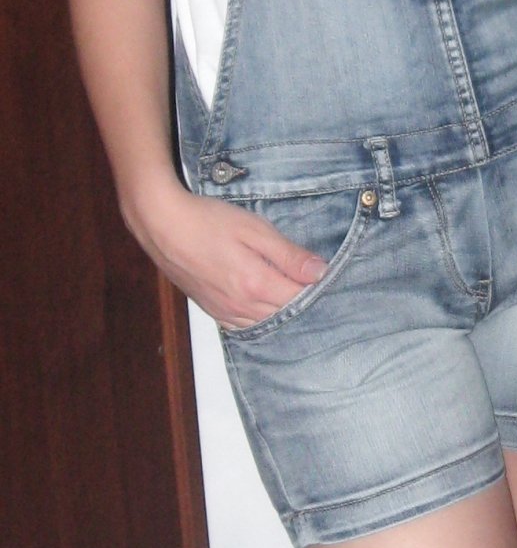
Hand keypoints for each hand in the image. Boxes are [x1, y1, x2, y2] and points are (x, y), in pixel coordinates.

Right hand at [124, 171, 327, 328]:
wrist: (163, 224)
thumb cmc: (208, 221)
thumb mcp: (255, 229)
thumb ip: (289, 255)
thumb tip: (321, 272)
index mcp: (256, 284)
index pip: (301, 298)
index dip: (316, 287)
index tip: (323, 274)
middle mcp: (241, 306)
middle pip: (285, 315)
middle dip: (302, 301)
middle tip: (310, 282)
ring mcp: (224, 311)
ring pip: (265, 324)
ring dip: (281, 312)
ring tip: (289, 292)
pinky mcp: (211, 310)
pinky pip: (243, 326)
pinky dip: (259, 319)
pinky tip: (263, 305)